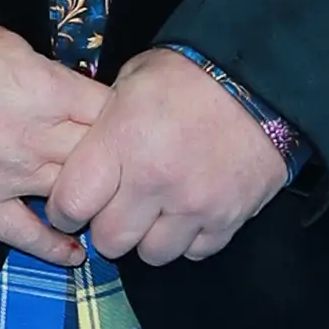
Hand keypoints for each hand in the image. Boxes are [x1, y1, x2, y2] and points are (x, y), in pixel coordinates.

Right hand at [0, 23, 109, 264]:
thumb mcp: (14, 45)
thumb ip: (53, 75)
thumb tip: (79, 94)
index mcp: (53, 92)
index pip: (113, 115)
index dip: (128, 123)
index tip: (132, 130)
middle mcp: (40, 138)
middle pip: (103, 161)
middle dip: (120, 167)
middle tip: (127, 174)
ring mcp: (11, 176)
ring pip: (73, 198)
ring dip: (94, 206)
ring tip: (109, 213)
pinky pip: (24, 233)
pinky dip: (53, 247)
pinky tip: (76, 256)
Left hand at [47, 51, 287, 265]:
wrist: (263, 79)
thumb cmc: (191, 74)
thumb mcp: (131, 82)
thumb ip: (103, 126)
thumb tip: (85, 157)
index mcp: (123, 143)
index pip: (70, 205)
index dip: (65, 208)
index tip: (74, 202)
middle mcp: (155, 182)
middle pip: (109, 240)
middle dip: (108, 225)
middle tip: (120, 204)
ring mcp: (195, 205)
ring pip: (153, 254)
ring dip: (150, 236)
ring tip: (159, 208)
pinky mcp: (229, 218)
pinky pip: (195, 251)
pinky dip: (190, 237)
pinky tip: (191, 209)